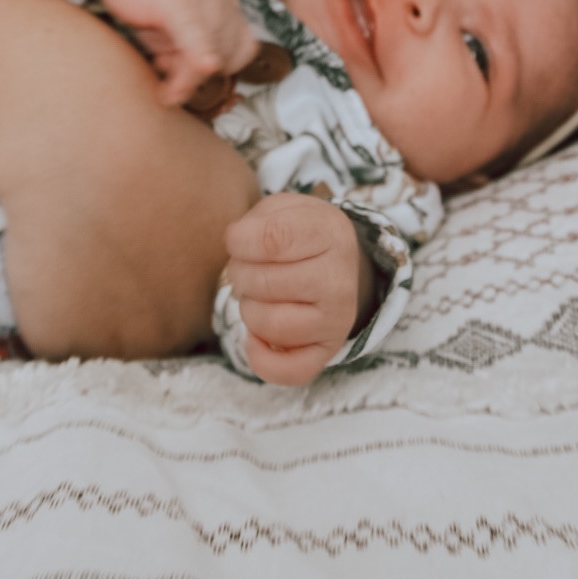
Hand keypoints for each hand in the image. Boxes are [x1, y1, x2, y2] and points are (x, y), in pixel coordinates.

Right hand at [95, 0, 262, 107]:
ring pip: (209, 49)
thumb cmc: (147, 0)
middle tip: (164, 63)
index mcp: (227, 6)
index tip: (192, 71)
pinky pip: (194, 33)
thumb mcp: (174, 34)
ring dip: (184, 71)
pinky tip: (204, 67)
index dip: (221, 69)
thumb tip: (190, 90)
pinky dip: (200, 53)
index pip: (241, 51)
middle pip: (226, 54)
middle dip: (196, 71)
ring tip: (157, 58)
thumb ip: (190, 57)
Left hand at [224, 192, 377, 385]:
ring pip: (267, 324)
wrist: (337, 261)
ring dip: (249, 308)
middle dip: (241, 273)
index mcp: (331, 234)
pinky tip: (256, 336)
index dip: (240, 240)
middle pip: (261, 283)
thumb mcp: (284, 208)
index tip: (238, 239)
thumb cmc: (298, 232)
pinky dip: (261, 357)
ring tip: (260, 294)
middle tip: (252, 266)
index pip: (272, 239)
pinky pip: (289, 370)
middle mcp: (340, 281)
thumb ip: (258, 220)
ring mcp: (337, 321)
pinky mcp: (326, 351)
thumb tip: (237, 244)